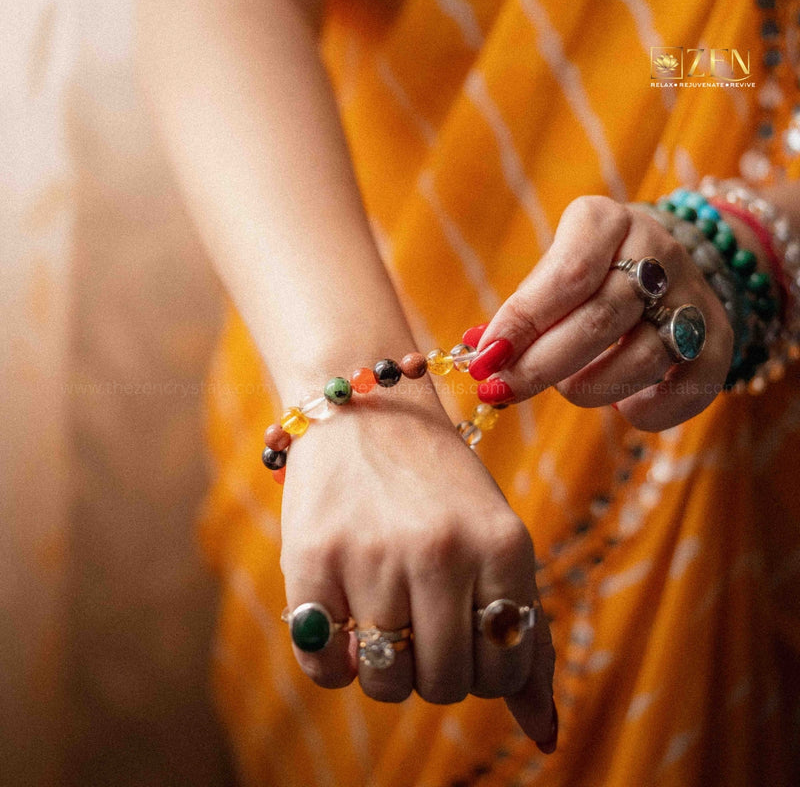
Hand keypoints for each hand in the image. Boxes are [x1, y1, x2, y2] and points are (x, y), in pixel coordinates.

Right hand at [278, 385, 556, 746]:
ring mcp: (373, 553)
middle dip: (433, 669)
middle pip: (444, 684)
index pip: (503, 669)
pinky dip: (334, 665)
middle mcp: (442, 550)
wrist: (370, 410)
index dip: (480, 664)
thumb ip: (527, 633)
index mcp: (504, 546)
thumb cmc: (441, 488)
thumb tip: (546, 735)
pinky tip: (342, 621)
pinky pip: (325, 668)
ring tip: (382, 620)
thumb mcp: (498, 543)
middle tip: (419, 623)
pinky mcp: (312, 557)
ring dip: (385, 669)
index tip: (461, 630)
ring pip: (386, 682)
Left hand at [468, 196, 733, 430]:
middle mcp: (656, 250)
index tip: (485, 360)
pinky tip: (624, 408)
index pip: (566, 274)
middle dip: (540, 366)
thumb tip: (477, 353)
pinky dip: (649, 410)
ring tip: (566, 386)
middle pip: (599, 319)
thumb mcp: (548, 274)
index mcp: (604, 223)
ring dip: (588, 387)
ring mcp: (693, 293)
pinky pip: (690, 387)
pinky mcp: (717, 338)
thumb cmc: (582, 276)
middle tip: (501, 390)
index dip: (522, 322)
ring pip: (641, 357)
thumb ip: (521, 312)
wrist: (659, 264)